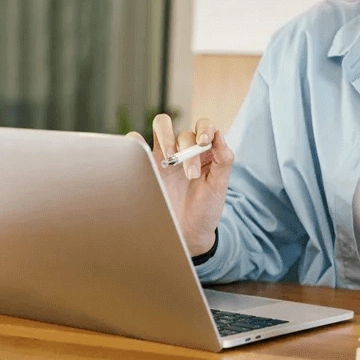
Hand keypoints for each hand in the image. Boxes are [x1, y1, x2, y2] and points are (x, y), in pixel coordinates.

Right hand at [127, 114, 233, 256]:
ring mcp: (163, 156)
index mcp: (205, 151)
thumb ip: (223, 160)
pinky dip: (136, 141)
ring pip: (161, 127)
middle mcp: (184, 150)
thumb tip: (220, 134)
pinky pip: (136, 143)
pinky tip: (144, 156)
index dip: (204, 127)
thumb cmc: (205, 209)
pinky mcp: (146, 164)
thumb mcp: (219, 186)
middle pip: (183, 131)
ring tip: (170, 162)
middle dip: (187, 148)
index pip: (204, 126)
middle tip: (191, 173)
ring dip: (166, 138)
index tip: (204, 142)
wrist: (187, 234)